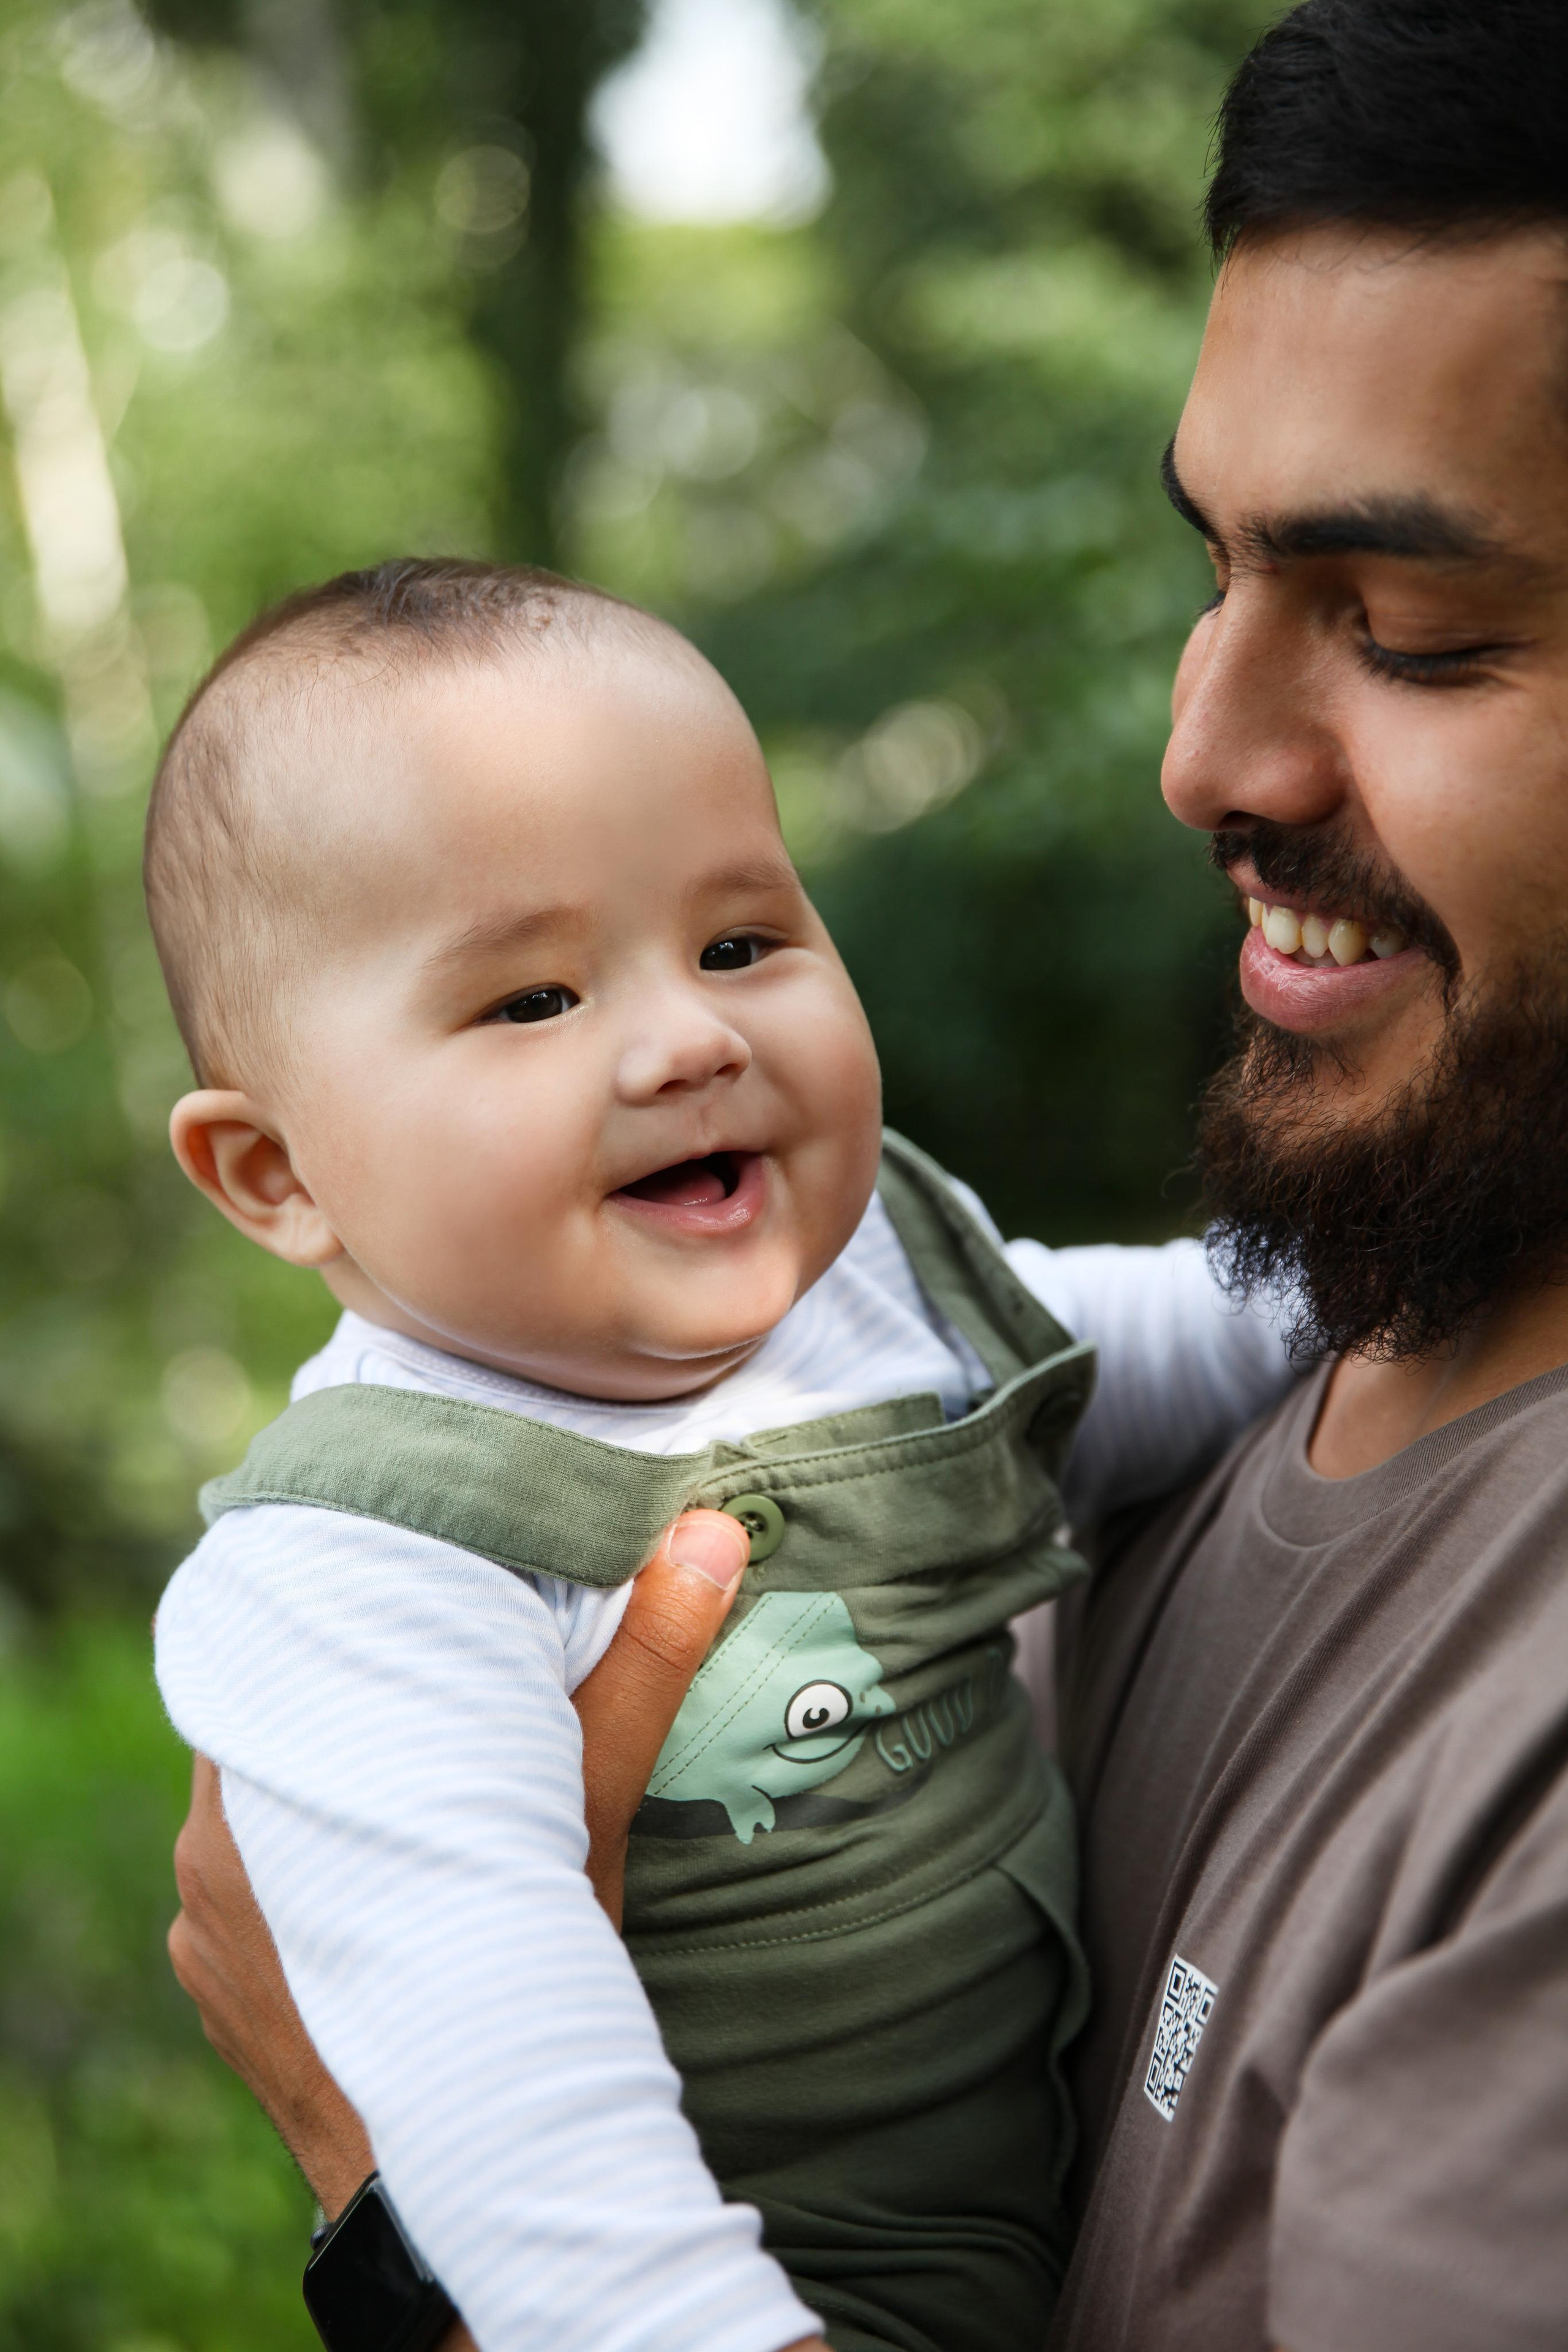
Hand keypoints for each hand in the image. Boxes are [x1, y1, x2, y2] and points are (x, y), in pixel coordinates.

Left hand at [166, 1509, 750, 2212]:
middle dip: (340, 1689)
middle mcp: (216, 1839)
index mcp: (284, 1768)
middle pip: (271, 1717)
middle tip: (417, 1662)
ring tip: (396, 1758)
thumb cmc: (528, 1987)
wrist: (464, 2182)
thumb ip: (638, 1664)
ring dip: (315, 1777)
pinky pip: (241, 1886)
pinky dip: (292, 1865)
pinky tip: (365, 1866)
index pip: (286, 1641)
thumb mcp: (591, 1813)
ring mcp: (202, 1919)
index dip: (340, 1604)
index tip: (392, 1578)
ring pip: (256, 1802)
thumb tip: (706, 1535)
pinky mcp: (208, 1977)